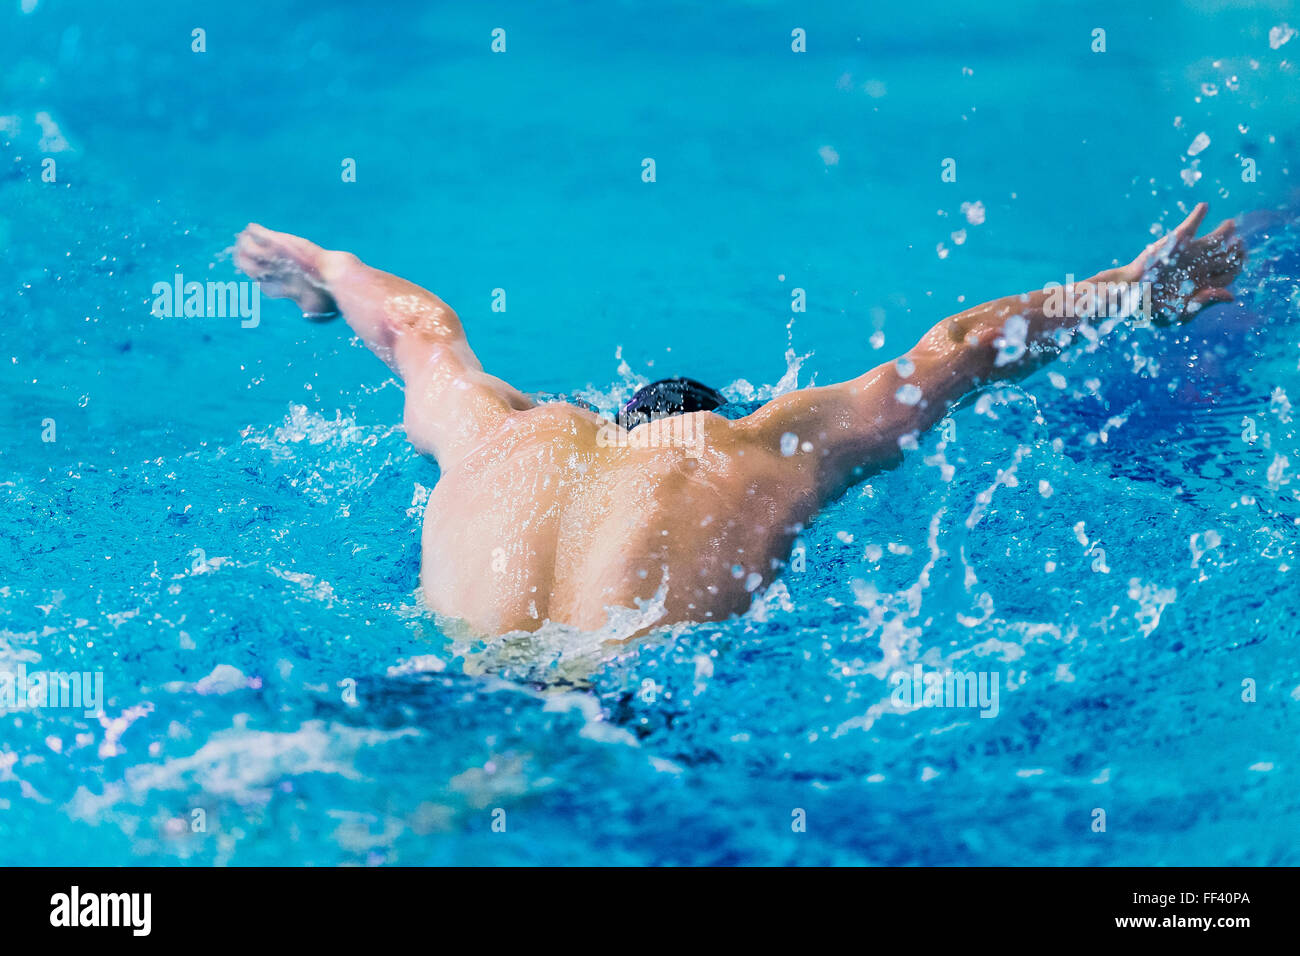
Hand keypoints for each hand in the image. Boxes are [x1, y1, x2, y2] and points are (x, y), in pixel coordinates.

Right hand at [1121, 202, 1246, 324]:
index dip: (1239, 266)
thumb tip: (1231, 296)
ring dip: (1224, 231)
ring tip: (1231, 224)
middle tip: (1240, 244)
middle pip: (1226, 255)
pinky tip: (1205, 206)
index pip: (1230, 272)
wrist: (1130, 296)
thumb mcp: (1182, 312)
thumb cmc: (1154, 309)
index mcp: (1205, 284)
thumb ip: (1205, 302)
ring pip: (1214, 240)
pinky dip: (1198, 215)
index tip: (1242, 260)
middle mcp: (1200, 266)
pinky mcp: (1175, 242)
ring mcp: (1189, 253)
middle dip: (1236, 249)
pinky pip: (1190, 226)